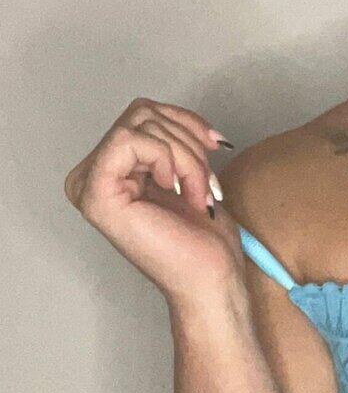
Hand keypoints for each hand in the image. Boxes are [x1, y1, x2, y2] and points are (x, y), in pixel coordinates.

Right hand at [64, 97, 240, 309]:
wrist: (211, 280)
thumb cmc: (203, 239)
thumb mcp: (188, 172)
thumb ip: (169, 140)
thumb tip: (173, 114)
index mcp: (111, 170)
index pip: (142, 112)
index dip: (185, 122)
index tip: (215, 147)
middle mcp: (91, 174)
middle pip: (141, 113)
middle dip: (188, 141)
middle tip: (208, 183)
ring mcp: (88, 184)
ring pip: (141, 124)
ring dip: (187, 157)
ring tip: (200, 193)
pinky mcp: (94, 193)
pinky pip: (129, 140)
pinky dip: (168, 158)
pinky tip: (178, 191)